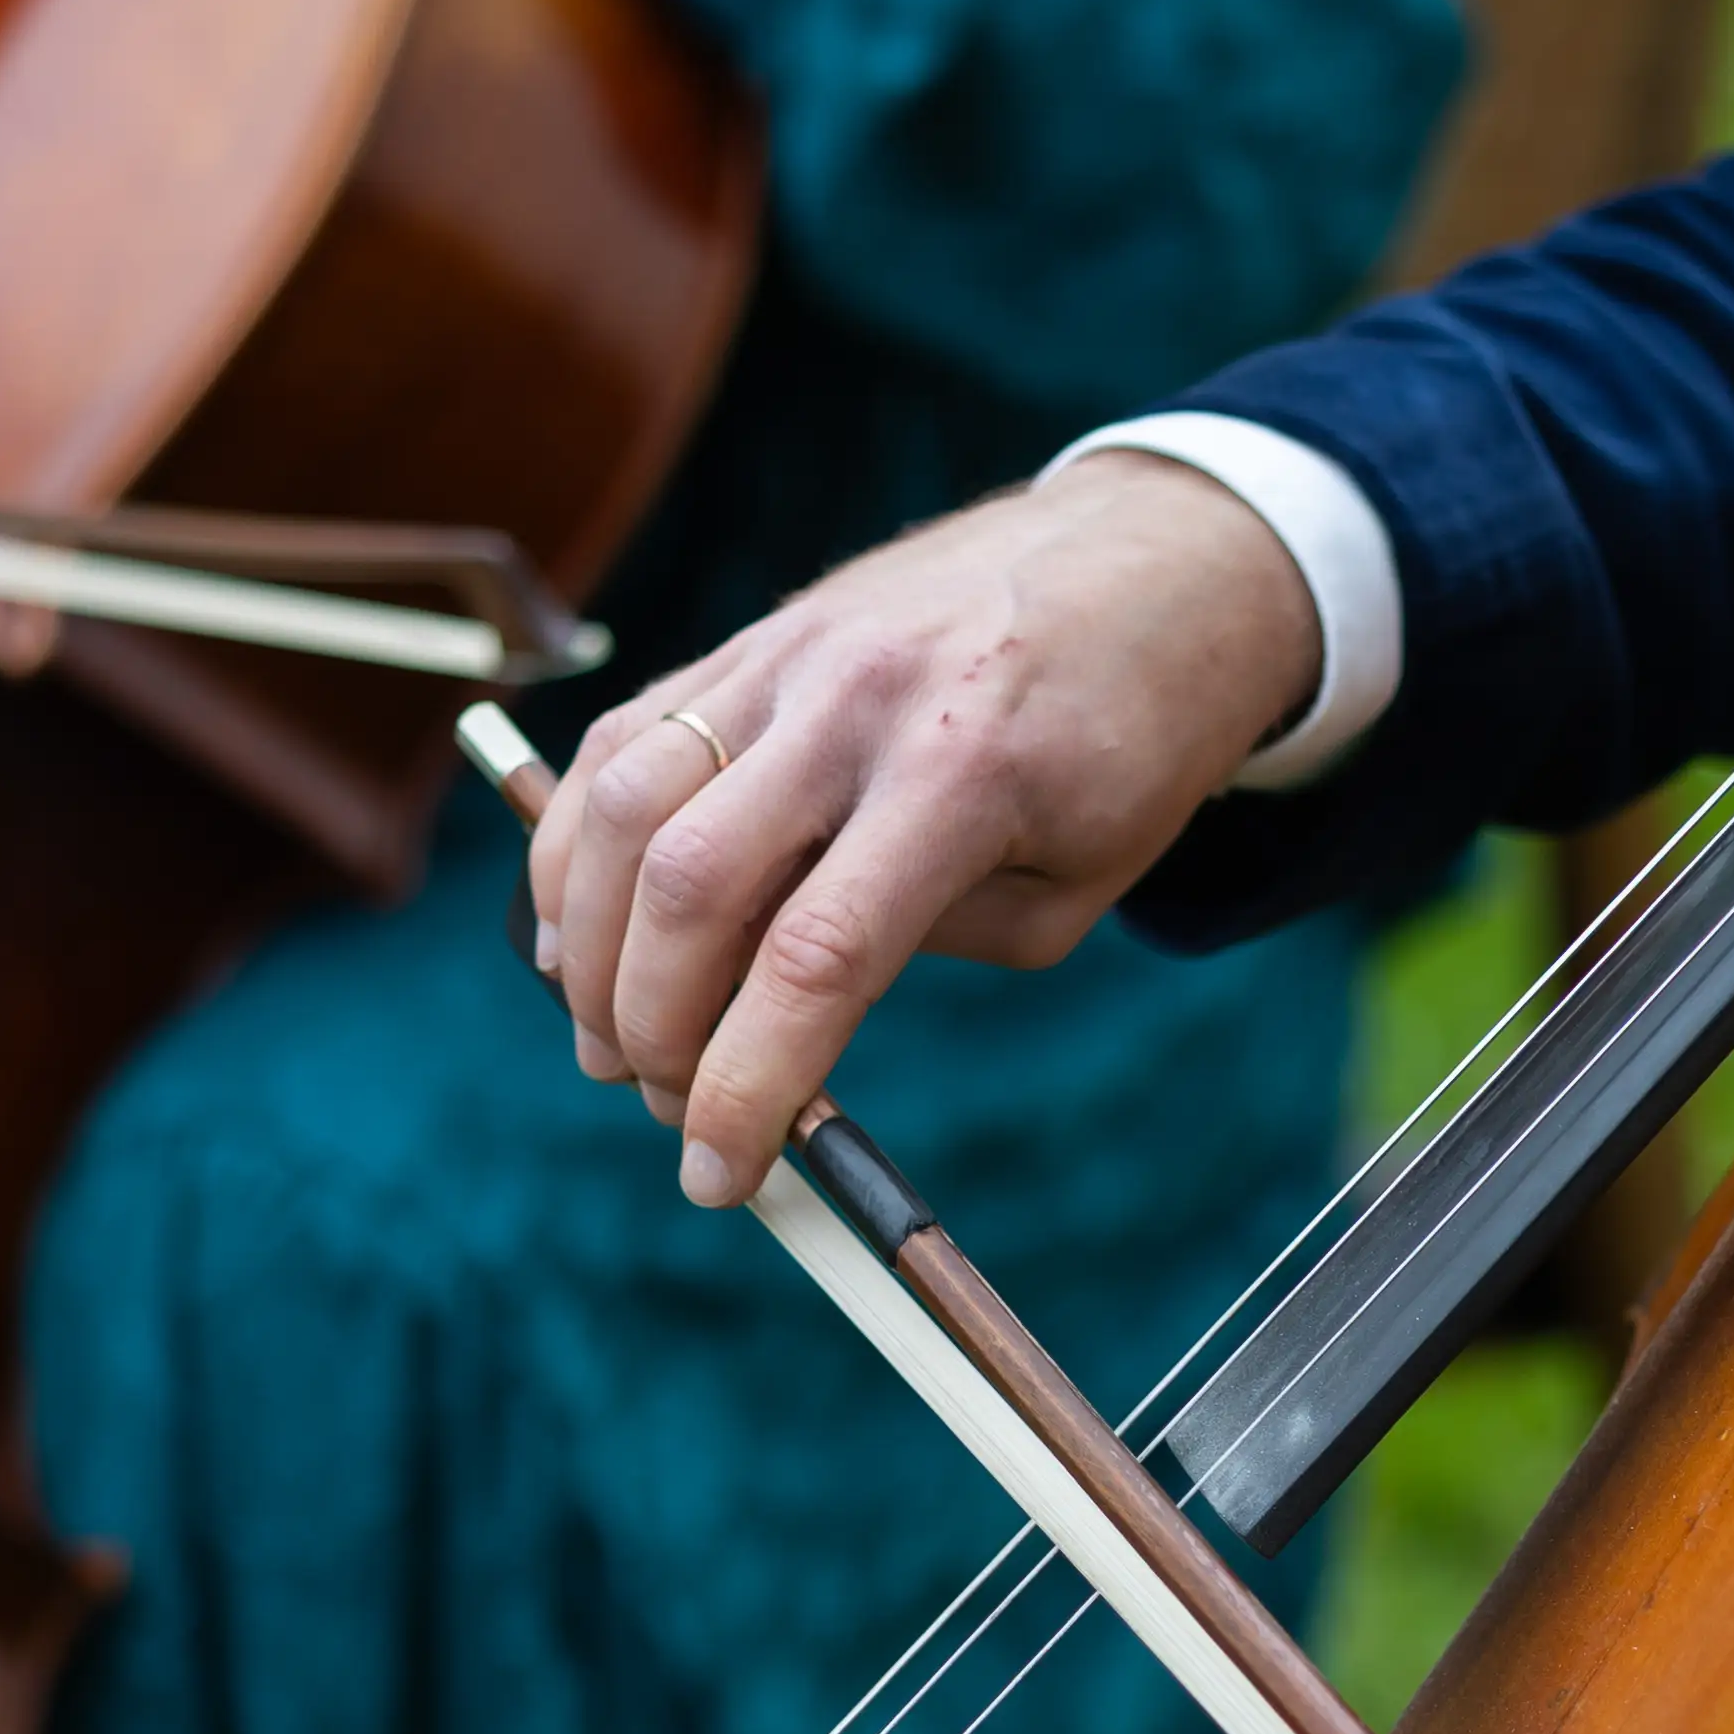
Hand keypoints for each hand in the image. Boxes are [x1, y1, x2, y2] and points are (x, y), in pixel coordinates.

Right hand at [532, 455, 1326, 1205]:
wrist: (1156, 557)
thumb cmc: (1125, 741)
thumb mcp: (1071, 884)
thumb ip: (924, 949)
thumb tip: (775, 1026)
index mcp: (961, 774)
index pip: (812, 960)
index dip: (745, 1087)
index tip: (718, 1177)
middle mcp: (856, 702)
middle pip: (686, 886)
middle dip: (649, 1027)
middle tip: (662, 1104)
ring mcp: (788, 654)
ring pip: (619, 804)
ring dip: (585, 944)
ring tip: (603, 1035)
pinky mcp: (751, 635)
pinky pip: (624, 740)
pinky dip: (577, 846)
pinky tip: (583, 927)